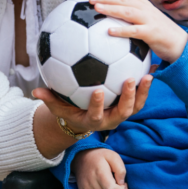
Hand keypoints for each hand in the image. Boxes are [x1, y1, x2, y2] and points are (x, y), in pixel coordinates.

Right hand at [33, 72, 152, 133]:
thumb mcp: (59, 108)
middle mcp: (111, 119)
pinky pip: (141, 97)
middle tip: (130, 79)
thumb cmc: (70, 112)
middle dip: (128, 97)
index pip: (96, 114)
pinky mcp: (129, 106)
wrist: (84, 121)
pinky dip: (146, 85)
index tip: (97, 90)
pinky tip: (152, 67)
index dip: (97, 104)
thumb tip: (35, 91)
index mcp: (94, 120)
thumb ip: (50, 100)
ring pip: (137, 106)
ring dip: (143, 91)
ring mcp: (122, 114)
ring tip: (148, 75)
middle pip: (124, 112)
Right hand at [72, 148, 127, 188]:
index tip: (124, 183)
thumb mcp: (113, 156)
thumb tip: (122, 183)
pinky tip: (107, 188)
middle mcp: (91, 184)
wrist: (81, 158)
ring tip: (114, 186)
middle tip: (122, 186)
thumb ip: (121, 169)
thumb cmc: (100, 156)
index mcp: (99, 173)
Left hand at [89, 0, 187, 63]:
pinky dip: (122, 30)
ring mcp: (149, 20)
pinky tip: (109, 31)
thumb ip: (135, 18)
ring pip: (127, 11)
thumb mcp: (148, 22)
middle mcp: (146, 9)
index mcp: (145, 6)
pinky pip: (135, 31)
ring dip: (111, 8)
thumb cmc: (161, 34)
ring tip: (97, 8)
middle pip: (124, 0)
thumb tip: (117, 19)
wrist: (181, 45)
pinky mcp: (152, 33)